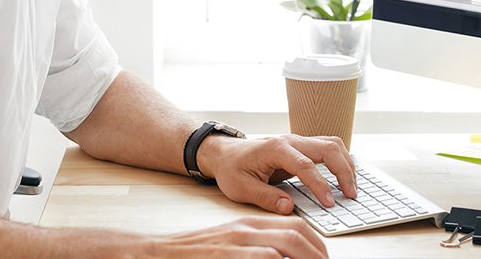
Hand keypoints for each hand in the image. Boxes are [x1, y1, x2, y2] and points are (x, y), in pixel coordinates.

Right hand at [140, 216, 328, 258]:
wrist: (158, 253)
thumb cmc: (194, 255)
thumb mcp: (230, 246)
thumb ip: (256, 250)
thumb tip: (282, 257)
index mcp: (248, 225)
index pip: (293, 224)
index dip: (315, 241)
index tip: (323, 255)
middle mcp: (246, 230)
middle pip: (296, 232)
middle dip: (318, 251)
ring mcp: (238, 243)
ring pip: (286, 244)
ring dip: (307, 257)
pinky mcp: (229, 255)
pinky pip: (266, 258)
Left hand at [199, 134, 356, 214]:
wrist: (224, 153)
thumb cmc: (231, 168)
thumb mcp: (241, 187)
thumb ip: (265, 198)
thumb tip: (288, 207)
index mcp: (275, 148)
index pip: (305, 165)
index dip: (320, 185)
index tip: (329, 202)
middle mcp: (290, 140)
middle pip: (327, 148)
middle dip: (343, 171)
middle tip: (351, 194)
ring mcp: (298, 142)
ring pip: (332, 144)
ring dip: (346, 164)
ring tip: (352, 187)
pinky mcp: (302, 148)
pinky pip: (327, 148)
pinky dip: (340, 161)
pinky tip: (344, 177)